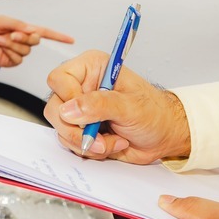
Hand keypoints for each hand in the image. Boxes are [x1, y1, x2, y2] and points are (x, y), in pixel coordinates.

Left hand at [0, 15, 73, 67]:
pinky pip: (17, 59)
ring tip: (0, 39)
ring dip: (12, 44)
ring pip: (25, 51)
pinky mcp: (11, 61)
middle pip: (35, 41)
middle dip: (24, 37)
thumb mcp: (4, 20)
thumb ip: (19, 24)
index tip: (70, 40)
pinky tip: (0, 46)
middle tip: (12, 34)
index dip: (58, 36)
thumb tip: (32, 30)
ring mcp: (18, 51)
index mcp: (24, 29)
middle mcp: (23, 40)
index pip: (45, 33)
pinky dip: (8, 52)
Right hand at [43, 50, 190, 162]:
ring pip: (61, 129)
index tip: (84, 115)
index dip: (67, 98)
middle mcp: (81, 87)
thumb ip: (100, 105)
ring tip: (113, 141)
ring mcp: (80, 111)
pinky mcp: (82, 130)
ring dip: (86, 142)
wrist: (163, 136)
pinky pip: (70, 143)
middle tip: (97, 138)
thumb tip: (69, 109)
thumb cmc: (154, 113)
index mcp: (92, 69)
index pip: (59, 78)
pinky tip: (111, 144)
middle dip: (76, 129)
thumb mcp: (130, 107)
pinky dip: (89, 150)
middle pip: (54, 107)